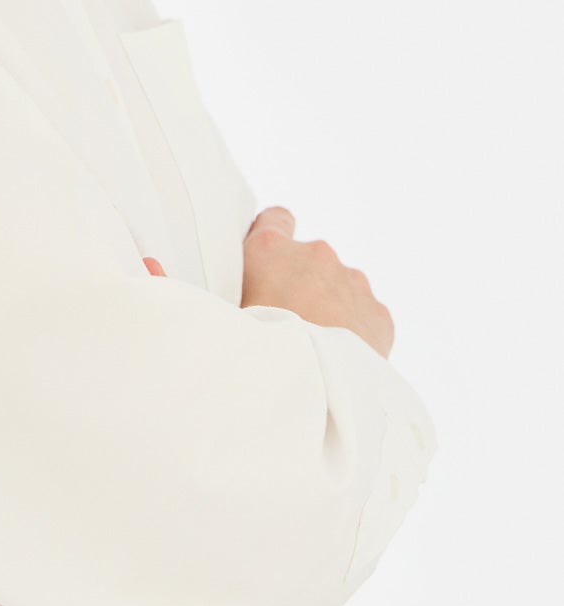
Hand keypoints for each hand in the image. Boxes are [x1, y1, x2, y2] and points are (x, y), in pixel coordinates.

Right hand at [239, 205, 394, 357]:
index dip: (274, 242)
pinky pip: (366, 315)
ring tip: (317, 347)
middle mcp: (316, 255)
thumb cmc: (256, 352)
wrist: (307, 387)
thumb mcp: (227, 309)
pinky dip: (357, 331)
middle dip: (304, 286)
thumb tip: (233, 289)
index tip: (271, 264)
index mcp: (271, 248)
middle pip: (312, 261)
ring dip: (331, 307)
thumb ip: (241, 286)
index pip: (277, 218)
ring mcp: (352, 282)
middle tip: (291, 325)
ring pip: (341, 288)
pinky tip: (340, 357)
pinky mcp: (378, 313)